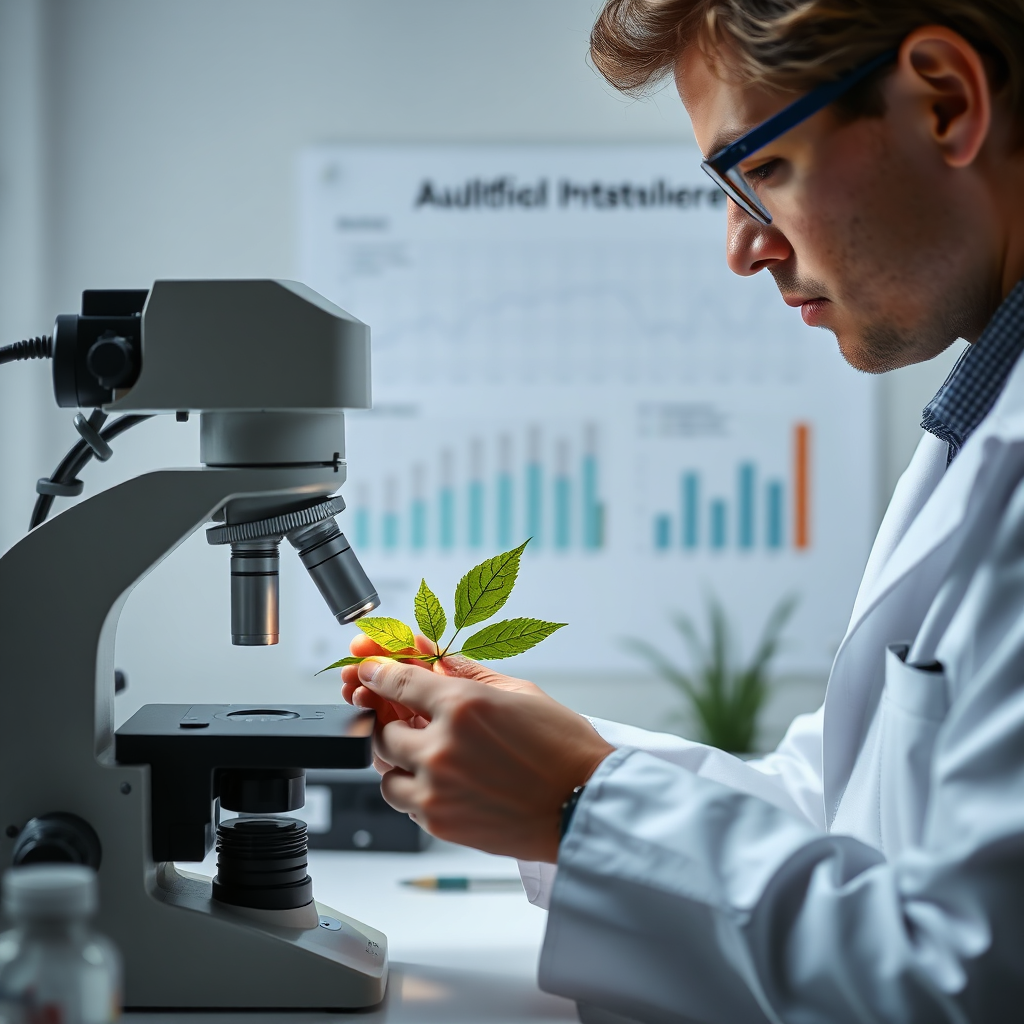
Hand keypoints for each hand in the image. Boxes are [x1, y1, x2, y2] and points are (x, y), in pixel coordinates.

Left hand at [353, 657, 614, 861]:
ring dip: (399, 763)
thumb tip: (437, 660)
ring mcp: (437, 789)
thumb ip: (469, 675)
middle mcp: (441, 747)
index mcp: (462, 705)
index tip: (370, 673)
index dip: (378, 674)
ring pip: (386, 775)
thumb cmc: (564, 750)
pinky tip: (442, 782)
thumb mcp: (520, 693)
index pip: (396, 683)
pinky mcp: (440, 823)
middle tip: (408, 723)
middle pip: (382, 732)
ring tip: (427, 757)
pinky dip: (415, 791)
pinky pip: (405, 804)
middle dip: (391, 724)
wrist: (584, 805)